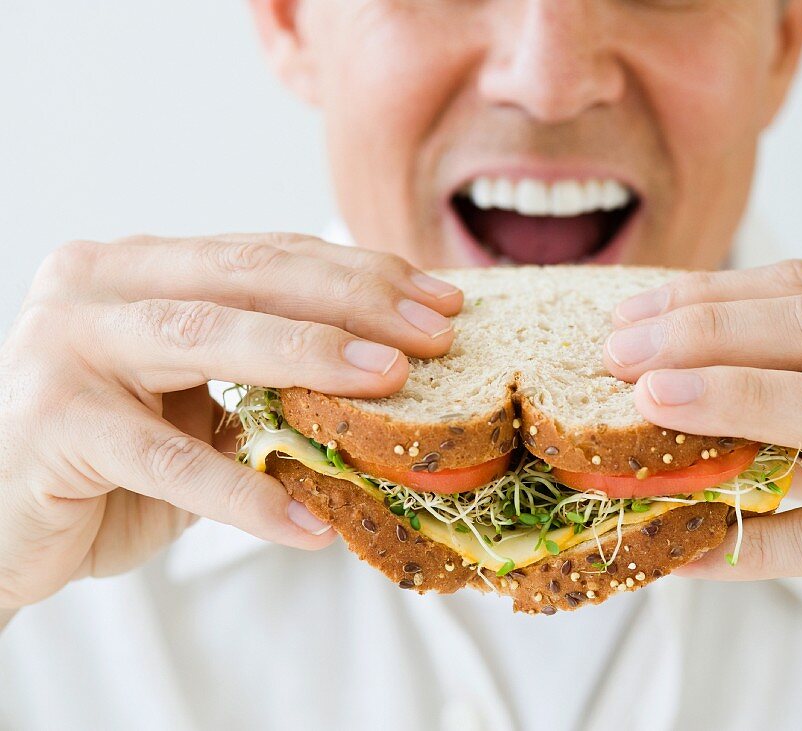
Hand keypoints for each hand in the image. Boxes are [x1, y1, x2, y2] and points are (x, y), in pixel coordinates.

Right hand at [0, 233, 461, 614]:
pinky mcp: (53, 426)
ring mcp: (66, 348)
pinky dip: (246, 494)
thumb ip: (261, 378)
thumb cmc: (108, 460)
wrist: (0, 524)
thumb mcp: (193, 405)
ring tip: (392, 383)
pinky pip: (169, 461)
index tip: (439, 298)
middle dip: (355, 302)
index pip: (268, 255)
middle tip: (434, 333)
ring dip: (311, 358)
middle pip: (249, 277)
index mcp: (141, 268)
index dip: (361, 273)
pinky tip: (309, 523)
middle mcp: (99, 286)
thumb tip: (387, 371)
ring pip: (208, 338)